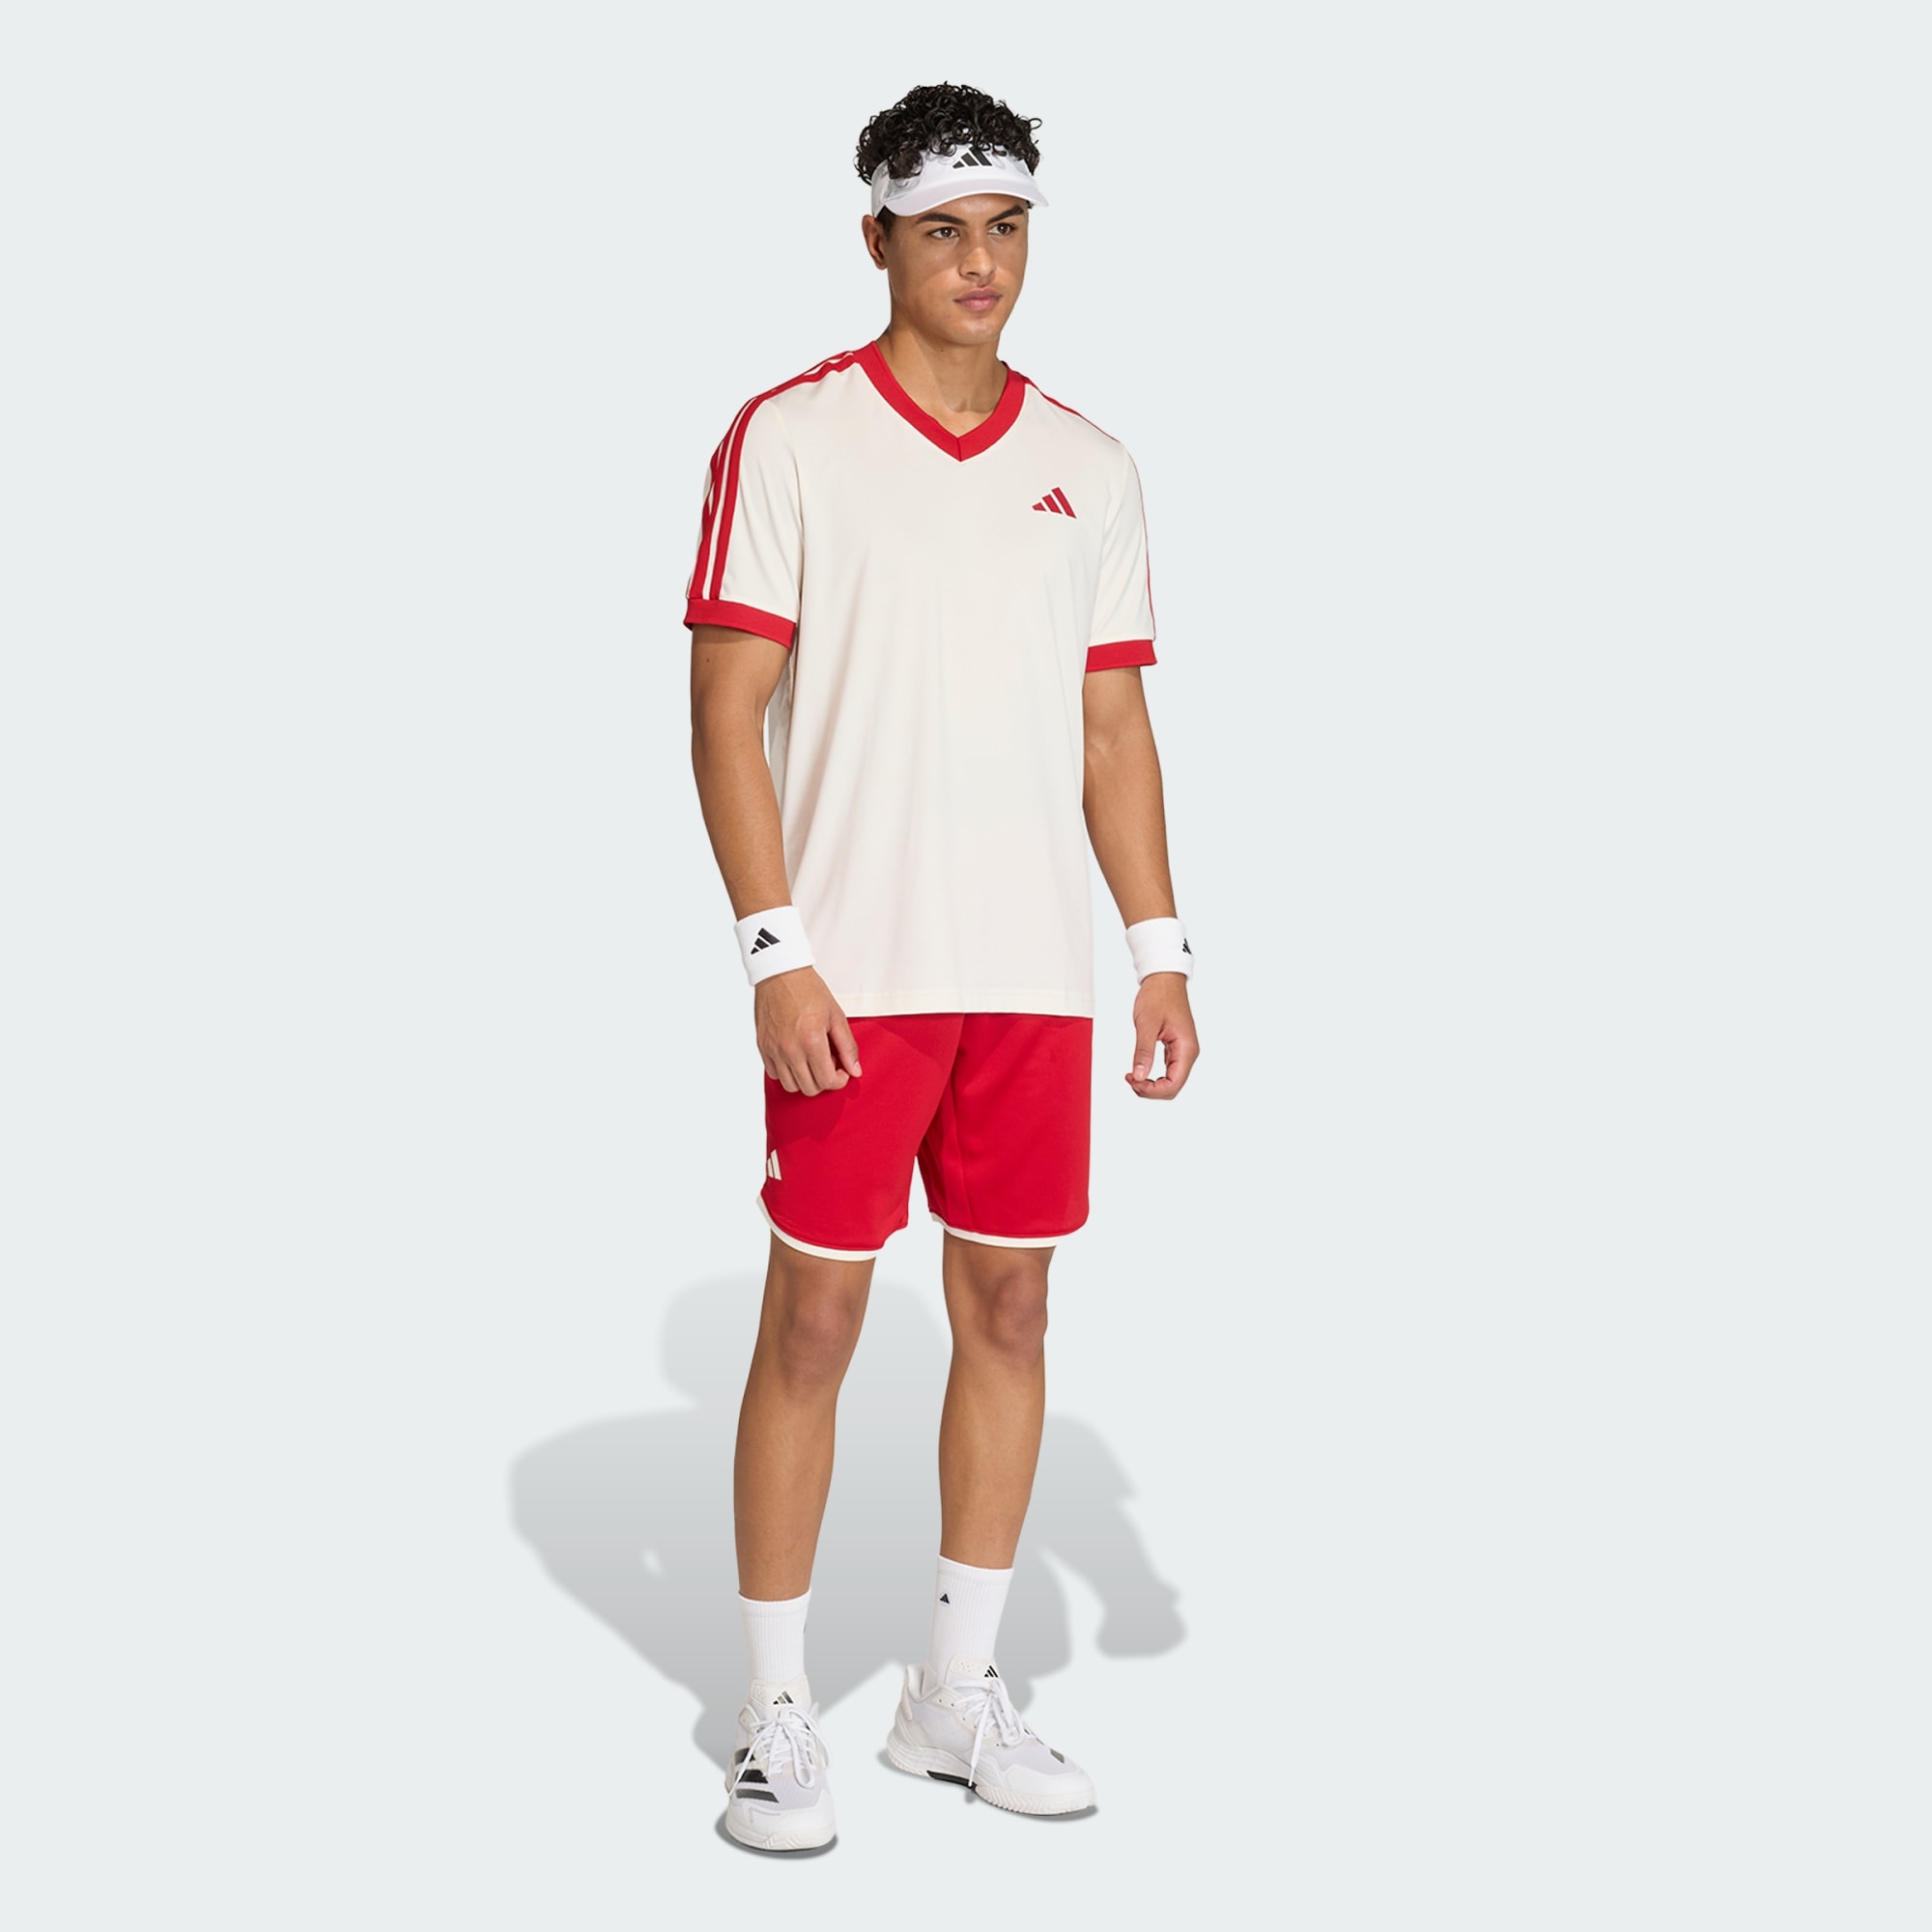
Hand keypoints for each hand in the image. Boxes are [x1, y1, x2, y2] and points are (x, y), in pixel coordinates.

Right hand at [756, 967, 862, 1095]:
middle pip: (809, 1088)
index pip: (827, 1081)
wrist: (780, 973)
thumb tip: (855, 1071)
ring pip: (790, 1086)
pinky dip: (787, 1072)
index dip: (839, 1081)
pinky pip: (774, 1074)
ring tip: (812, 1062)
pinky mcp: (763, 1047)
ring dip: (805, 1080)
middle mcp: (790, 1049)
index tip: (842, 1072)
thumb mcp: (836, 1016)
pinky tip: (796, 1058)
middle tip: (829, 1065)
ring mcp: (773, 1050)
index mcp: (811, 1041)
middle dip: (824, 1082)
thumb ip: (847, 1046)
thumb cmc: (809, 990)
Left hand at [1125, 974, 1197, 1099]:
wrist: (1164, 979)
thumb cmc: (1158, 996)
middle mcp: (1188, 1053)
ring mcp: (1183, 1051)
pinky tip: (1139, 1070)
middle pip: (1173, 1087)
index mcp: (1186, 1048)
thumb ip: (1143, 1052)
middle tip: (1130, 1079)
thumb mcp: (1147, 1024)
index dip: (1152, 1090)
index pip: (1173, 1084)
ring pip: (1170, 1081)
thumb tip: (1139, 1076)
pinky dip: (1153, 1076)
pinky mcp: (1176, 1048)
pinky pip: (1168, 1071)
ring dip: (1151, 1085)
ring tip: (1132, 1076)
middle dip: (1150, 1090)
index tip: (1133, 1080)